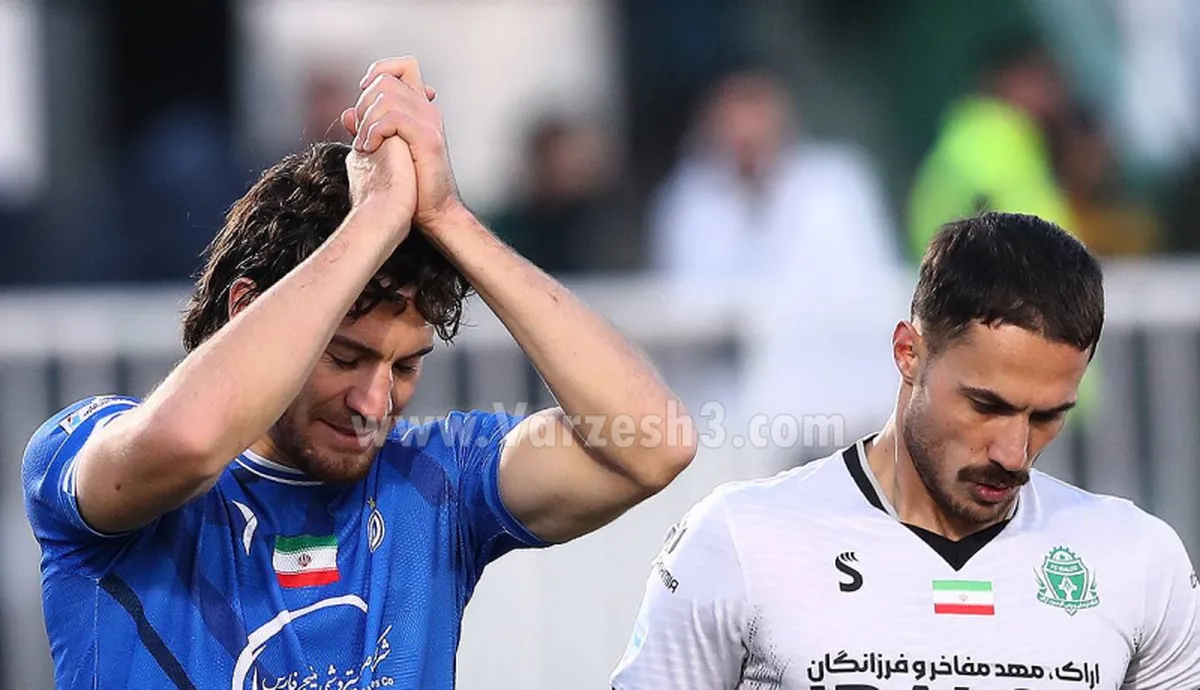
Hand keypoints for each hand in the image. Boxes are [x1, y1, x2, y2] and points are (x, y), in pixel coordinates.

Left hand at [340, 57, 463, 229]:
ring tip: (364, 145)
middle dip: (364, 103)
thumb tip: (346, 113)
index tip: (363, 94)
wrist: (434, 211)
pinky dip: (375, 131)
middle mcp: (427, 110)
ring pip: (387, 96)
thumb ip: (368, 129)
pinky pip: (393, 118)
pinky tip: (370, 149)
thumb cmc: (411, 184)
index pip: (403, 66)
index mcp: (420, 108)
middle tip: (361, 133)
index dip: (379, 70)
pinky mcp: (428, 139)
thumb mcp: (384, 150)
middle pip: (387, 80)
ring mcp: (430, 122)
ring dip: (367, 120)